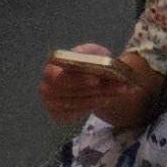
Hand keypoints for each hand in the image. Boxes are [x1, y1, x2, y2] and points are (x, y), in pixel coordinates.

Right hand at [43, 52, 163, 129]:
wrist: (92, 76)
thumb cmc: (90, 61)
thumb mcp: (92, 52)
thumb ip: (91, 56)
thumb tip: (97, 66)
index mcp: (50, 66)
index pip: (59, 76)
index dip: (77, 79)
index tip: (96, 80)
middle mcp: (45, 86)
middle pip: (69, 92)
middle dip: (95, 90)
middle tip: (119, 86)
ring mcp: (49, 103)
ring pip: (76, 103)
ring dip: (100, 97)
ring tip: (121, 91)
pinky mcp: (57, 115)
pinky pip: (76, 113)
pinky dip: (94, 106)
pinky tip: (108, 99)